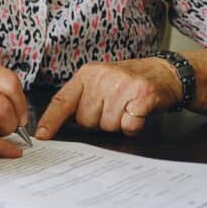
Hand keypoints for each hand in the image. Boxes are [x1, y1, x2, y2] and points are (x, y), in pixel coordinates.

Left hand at [35, 58, 184, 138]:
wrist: (164, 72)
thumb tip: (57, 124)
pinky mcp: (142, 96)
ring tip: (126, 108)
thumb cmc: (128, 82)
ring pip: (107, 125)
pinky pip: (128, 126)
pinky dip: (133, 126)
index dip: (51, 120)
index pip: (62, 100)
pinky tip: (137, 112)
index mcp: (87, 74)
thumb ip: (80, 98)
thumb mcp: (100, 82)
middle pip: (86, 120)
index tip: (42, 135)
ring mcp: (122, 86)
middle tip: (113, 108)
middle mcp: (102, 78)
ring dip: (117, 124)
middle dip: (98, 121)